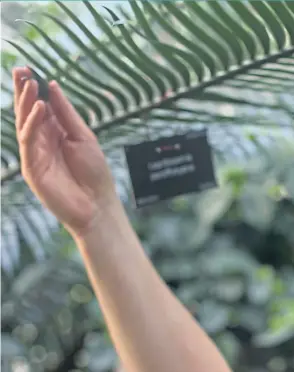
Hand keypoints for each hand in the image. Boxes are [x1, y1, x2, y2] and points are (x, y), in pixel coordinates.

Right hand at [13, 66, 117, 236]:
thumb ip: (67, 114)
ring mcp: (35, 155)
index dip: (34, 88)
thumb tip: (52, 86)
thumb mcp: (83, 136)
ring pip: (24, 124)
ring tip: (30, 84)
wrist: (97, 205)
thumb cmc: (94, 173)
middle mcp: (42, 142)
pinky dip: (32, 124)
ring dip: (25, 104)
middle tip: (21, 70)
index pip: (40, 106)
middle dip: (23, 91)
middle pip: (28, 112)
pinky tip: (39, 109)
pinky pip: (28, 142)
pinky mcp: (32, 168)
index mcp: (55, 133)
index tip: (30, 69)